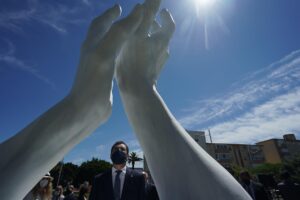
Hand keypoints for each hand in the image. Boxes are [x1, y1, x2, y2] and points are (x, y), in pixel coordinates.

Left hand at [70, 4, 142, 118]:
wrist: (85, 110)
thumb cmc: (93, 81)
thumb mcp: (105, 53)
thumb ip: (119, 32)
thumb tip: (137, 12)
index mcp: (92, 44)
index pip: (100, 23)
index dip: (110, 14)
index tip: (119, 7)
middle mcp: (93, 52)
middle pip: (102, 32)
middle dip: (113, 23)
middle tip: (125, 17)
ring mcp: (98, 66)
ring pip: (108, 46)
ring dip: (118, 37)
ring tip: (129, 35)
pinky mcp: (104, 77)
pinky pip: (113, 60)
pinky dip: (121, 53)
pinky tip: (127, 58)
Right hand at [116, 0, 174, 92]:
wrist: (135, 89)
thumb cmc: (133, 61)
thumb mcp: (138, 33)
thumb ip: (146, 15)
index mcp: (161, 41)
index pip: (168, 24)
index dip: (165, 16)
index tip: (162, 10)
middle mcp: (163, 52)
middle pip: (162, 37)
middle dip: (155, 27)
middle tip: (149, 22)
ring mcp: (158, 64)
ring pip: (156, 48)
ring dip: (150, 40)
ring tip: (139, 37)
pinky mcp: (152, 74)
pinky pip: (151, 60)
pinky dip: (145, 53)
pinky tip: (135, 55)